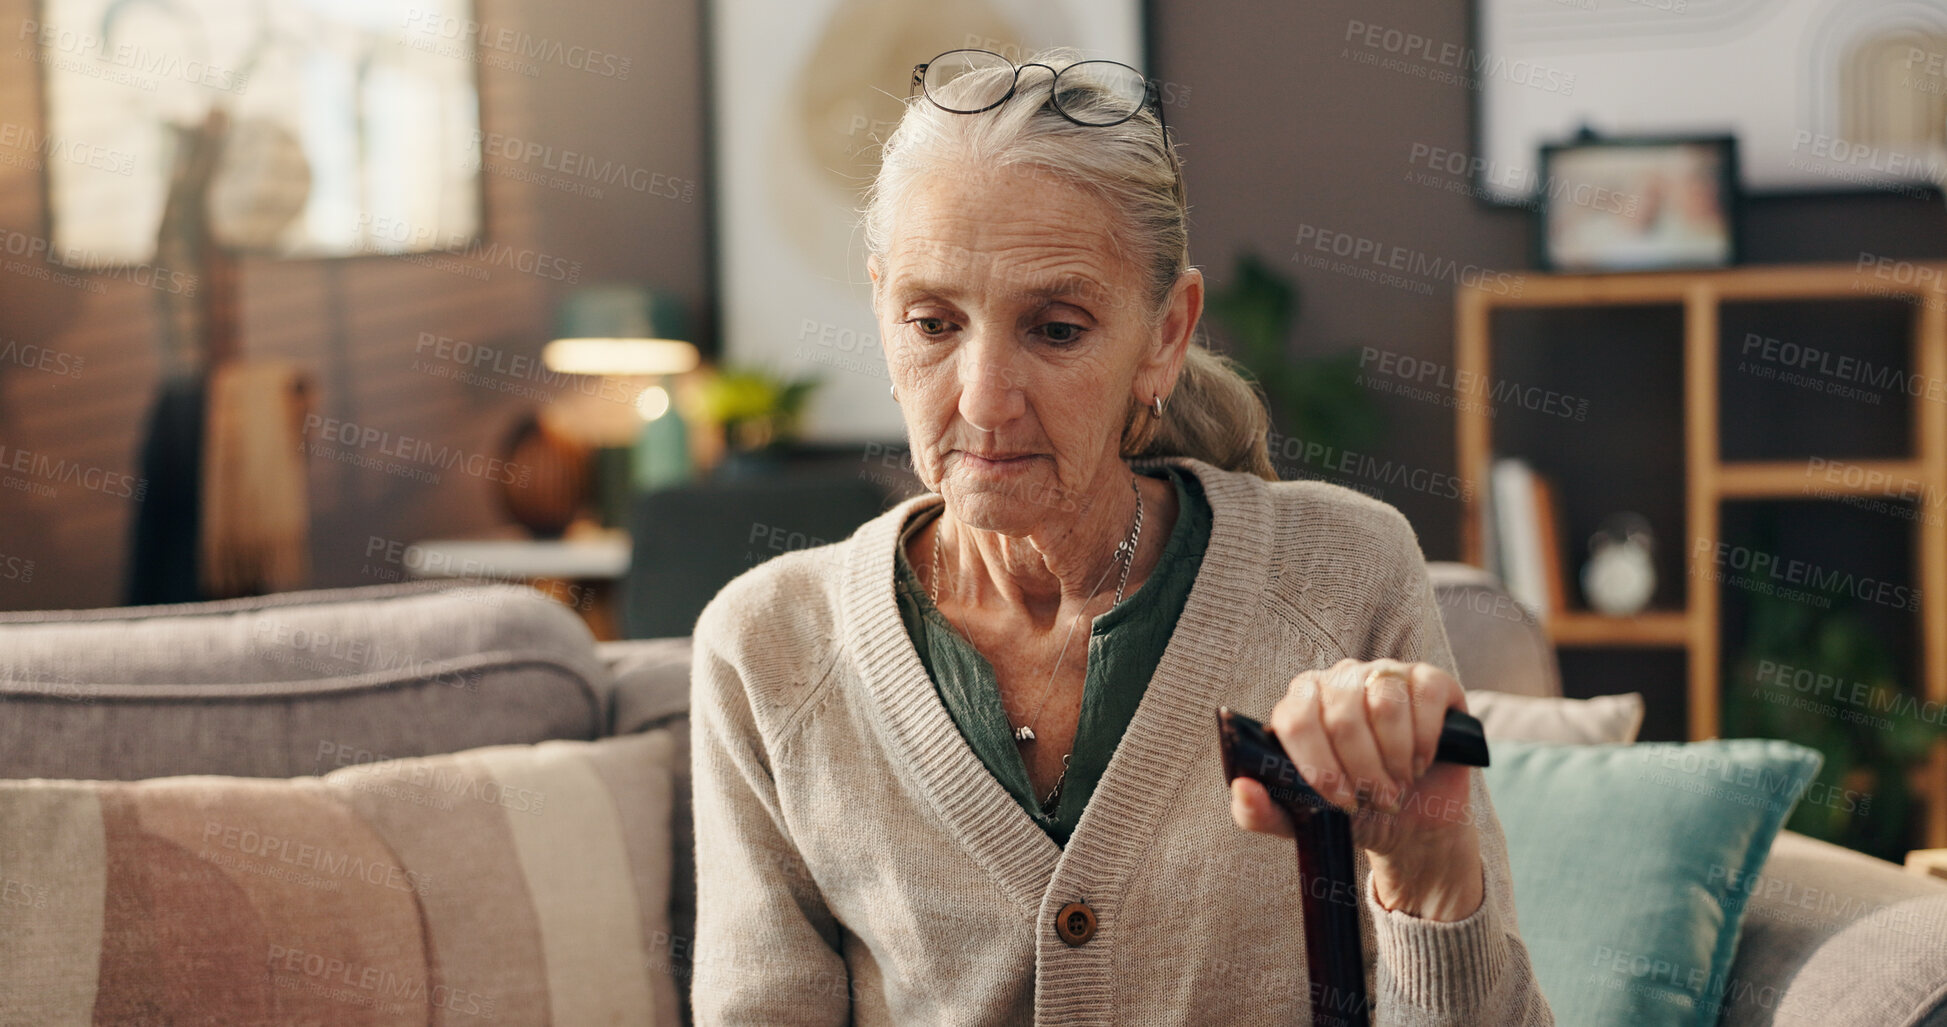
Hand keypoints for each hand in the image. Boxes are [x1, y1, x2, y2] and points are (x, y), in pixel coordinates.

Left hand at [1228, 658, 1483, 920]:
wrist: (1411, 820)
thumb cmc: (1351, 810)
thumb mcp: (1301, 821)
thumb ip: (1259, 812)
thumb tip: (1243, 788)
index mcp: (1297, 704)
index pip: (1296, 720)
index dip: (1320, 766)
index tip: (1341, 802)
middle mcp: (1336, 679)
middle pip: (1343, 718)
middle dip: (1363, 771)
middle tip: (1377, 798)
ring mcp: (1381, 673)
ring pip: (1384, 706)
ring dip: (1395, 759)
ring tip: (1398, 783)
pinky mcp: (1427, 678)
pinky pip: (1424, 695)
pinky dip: (1425, 739)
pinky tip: (1421, 761)